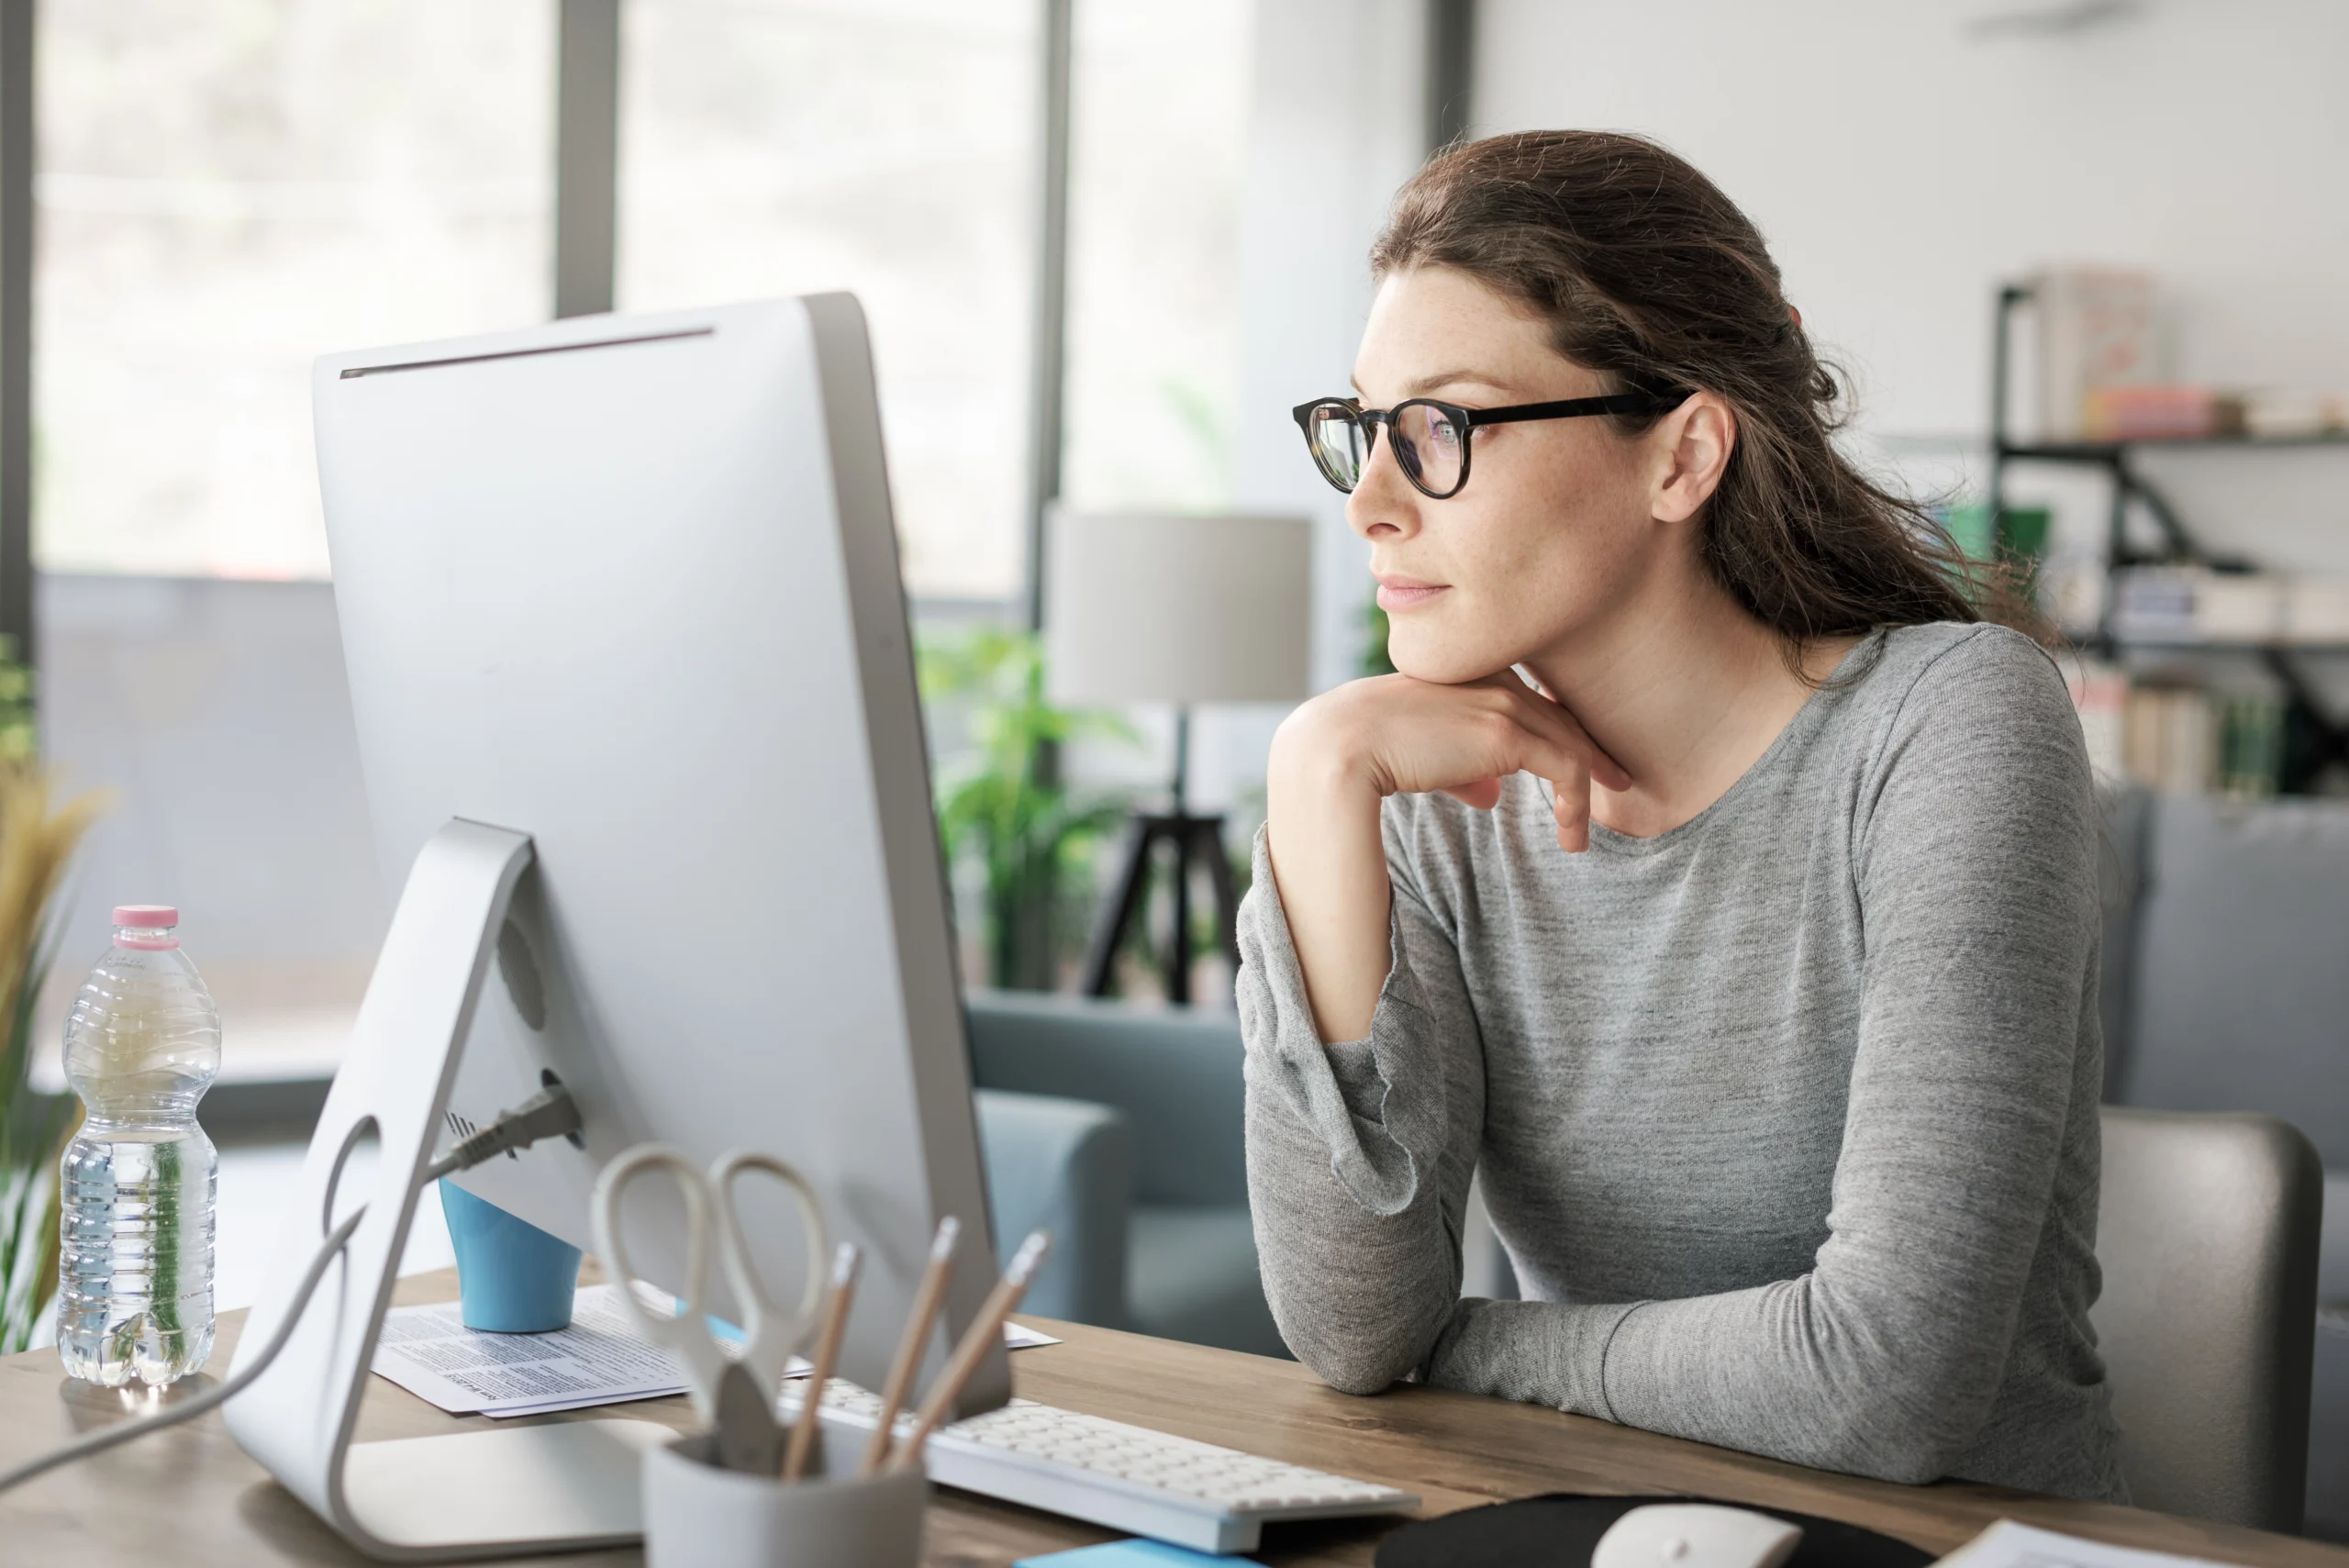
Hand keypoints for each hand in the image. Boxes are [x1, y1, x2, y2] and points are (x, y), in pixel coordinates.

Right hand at [1277, 670, 1629, 850]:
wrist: (1341, 747)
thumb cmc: (1365, 751)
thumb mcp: (1420, 753)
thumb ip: (1460, 768)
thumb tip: (1489, 796)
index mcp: (1467, 673)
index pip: (1529, 699)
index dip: (1558, 729)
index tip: (1579, 760)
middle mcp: (1491, 679)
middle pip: (1558, 714)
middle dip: (1591, 750)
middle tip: (1618, 779)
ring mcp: (1502, 702)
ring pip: (1569, 743)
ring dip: (1585, 791)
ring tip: (1580, 831)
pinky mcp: (1508, 733)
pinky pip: (1566, 768)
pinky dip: (1575, 806)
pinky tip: (1571, 839)